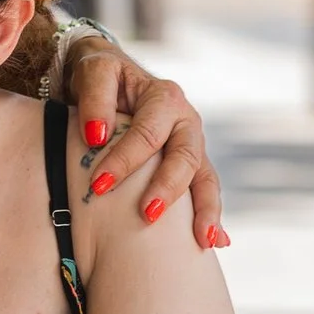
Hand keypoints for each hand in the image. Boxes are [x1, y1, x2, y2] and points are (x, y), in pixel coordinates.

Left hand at [64, 37, 227, 248]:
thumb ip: (96, 98)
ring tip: (203, 240)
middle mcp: (185, 122)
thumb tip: (98, 135)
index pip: (148, 134)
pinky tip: (219, 242)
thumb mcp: (94, 72)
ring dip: (205, 209)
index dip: (124, 160)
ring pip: (205, 177)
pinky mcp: (190, 164)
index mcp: (165, 98)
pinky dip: (212, 215)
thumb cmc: (101, 75)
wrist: (110, 77)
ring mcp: (191, 145)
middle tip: (147, 215)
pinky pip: (205, 189)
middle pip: (186, 157)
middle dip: (168, 188)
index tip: (98, 185)